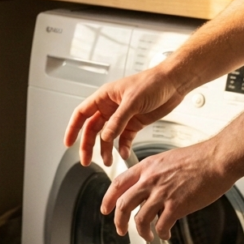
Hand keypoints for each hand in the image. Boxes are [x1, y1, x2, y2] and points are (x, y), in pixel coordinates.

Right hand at [64, 66, 186, 166]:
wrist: (174, 83)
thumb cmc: (153, 82)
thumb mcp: (132, 101)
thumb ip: (118, 121)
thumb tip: (105, 137)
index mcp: (105, 97)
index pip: (82, 114)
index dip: (73, 128)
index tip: (69, 144)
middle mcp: (110, 107)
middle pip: (92, 129)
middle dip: (88, 145)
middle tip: (87, 160)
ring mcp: (122, 116)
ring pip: (107, 137)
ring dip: (106, 149)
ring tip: (107, 162)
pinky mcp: (134, 123)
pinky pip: (124, 139)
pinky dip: (123, 147)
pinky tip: (123, 154)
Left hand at [102, 141, 238, 240]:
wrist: (218, 158)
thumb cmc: (200, 158)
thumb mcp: (167, 159)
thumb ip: (155, 173)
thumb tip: (151, 188)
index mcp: (147, 167)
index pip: (118, 184)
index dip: (109, 199)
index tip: (106, 208)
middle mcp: (150, 180)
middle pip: (123, 205)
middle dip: (119, 221)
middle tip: (121, 229)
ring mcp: (162, 193)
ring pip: (140, 219)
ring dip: (141, 232)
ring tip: (147, 236)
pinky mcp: (176, 206)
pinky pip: (161, 226)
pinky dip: (161, 233)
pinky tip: (165, 234)